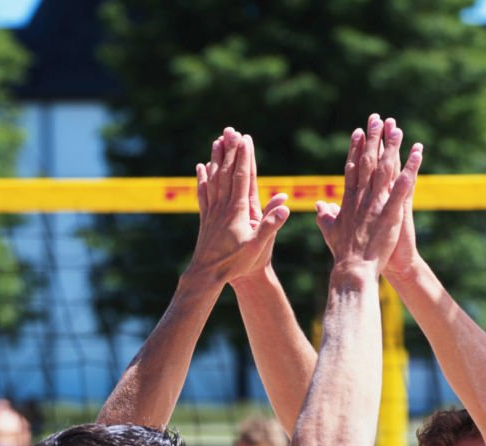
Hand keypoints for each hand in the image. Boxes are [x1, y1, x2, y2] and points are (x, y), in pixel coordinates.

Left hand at [189, 128, 289, 284]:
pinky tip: (200, 168)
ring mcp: (212, 211)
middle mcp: (223, 206)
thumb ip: (271, 225)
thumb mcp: (257, 246)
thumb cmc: (234, 263)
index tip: (245, 138)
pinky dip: (202, 178)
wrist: (207, 275)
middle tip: (230, 130)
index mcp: (237, 210)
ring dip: (215, 159)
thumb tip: (285, 206)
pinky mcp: (205, 218)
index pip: (241, 177)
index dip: (243, 156)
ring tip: (217, 141)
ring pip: (213, 178)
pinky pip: (203, 193)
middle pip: (226, 172)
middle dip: (229, 150)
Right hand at [315, 114, 421, 275]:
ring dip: (391, 147)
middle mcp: (362, 198)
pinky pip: (403, 187)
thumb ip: (325, 216)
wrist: (353, 270)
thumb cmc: (342, 254)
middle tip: (376, 118)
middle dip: (372, 138)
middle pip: (368, 162)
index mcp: (349, 201)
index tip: (358, 132)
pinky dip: (411, 169)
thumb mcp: (330, 232)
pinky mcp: (390, 213)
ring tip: (397, 128)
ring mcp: (376, 204)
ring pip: (385, 169)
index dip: (355, 149)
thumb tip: (319, 206)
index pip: (352, 168)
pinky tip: (417, 154)